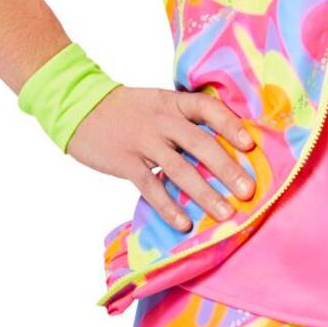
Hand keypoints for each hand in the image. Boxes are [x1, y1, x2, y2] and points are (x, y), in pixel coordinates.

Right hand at [65, 85, 258, 232]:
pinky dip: (168, 207)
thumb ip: (184, 120)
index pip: (207, 108)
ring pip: (180, 169)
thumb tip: (223, 146)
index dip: (230, 125)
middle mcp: (161, 120)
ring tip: (226, 214)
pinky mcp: (125, 163)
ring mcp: (143, 142)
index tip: (250, 145)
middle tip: (249, 191)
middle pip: (200, 143)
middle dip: (227, 168)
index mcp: (172, 102)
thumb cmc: (126, 110)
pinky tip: (185, 223)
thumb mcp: (157, 103)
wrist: (77, 106)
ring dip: (205, 193)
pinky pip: (151, 187)